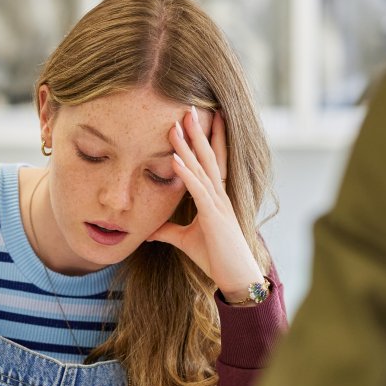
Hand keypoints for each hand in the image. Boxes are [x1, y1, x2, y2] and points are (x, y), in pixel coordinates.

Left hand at [148, 106, 264, 301]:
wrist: (235, 277)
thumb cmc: (216, 258)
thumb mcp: (185, 240)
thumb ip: (169, 231)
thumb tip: (150, 231)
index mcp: (215, 197)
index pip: (209, 162)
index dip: (205, 140)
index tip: (196, 120)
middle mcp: (219, 195)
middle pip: (207, 157)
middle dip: (198, 132)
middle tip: (188, 108)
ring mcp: (218, 204)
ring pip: (202, 168)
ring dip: (188, 147)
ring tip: (176, 125)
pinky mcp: (214, 216)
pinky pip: (198, 191)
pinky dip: (186, 174)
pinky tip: (175, 159)